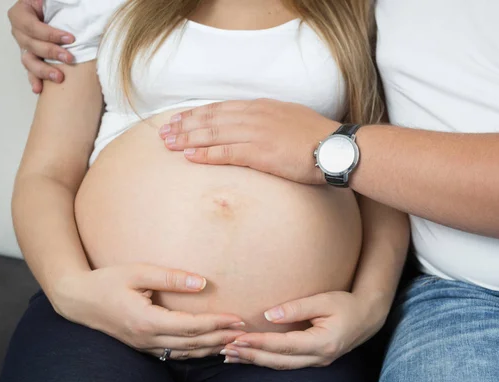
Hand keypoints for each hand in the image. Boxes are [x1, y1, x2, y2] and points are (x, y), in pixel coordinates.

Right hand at [8, 0, 74, 92]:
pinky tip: (39, 89)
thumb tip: (74, 12)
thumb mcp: (55, 0)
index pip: (31, 26)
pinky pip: (31, 72)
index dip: (49, 34)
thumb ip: (58, 4)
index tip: (71, 38)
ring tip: (59, 77)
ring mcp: (25, 47)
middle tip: (70, 58)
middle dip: (51, 52)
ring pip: (29, 61)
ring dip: (44, 70)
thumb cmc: (57, 6)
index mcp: (21, 13)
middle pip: (31, 45)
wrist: (59, 14)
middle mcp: (20, 32)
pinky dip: (35, 80)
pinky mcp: (33, 59)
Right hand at [52, 263, 245, 359]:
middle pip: (192, 343)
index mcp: (147, 320)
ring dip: (212, 348)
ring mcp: (145, 345)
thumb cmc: (108, 281)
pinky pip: (175, 353)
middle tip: (245, 333)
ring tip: (235, 342)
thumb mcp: (138, 272)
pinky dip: (196, 352)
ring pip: (186, 352)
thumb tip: (201, 283)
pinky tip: (210, 347)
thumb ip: (171, 277)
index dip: (216, 323)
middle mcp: (148, 338)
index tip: (237, 318)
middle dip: (221, 338)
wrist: (78, 300)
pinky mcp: (144, 346)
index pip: (191, 326)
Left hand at [159, 99, 339, 184]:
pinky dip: (205, 154)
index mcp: (261, 107)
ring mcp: (255, 133)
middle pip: (211, 119)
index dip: (197, 114)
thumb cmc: (316, 137)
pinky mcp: (259, 153)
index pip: (221, 108)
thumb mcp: (290, 119)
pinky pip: (225, 153)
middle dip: (185, 126)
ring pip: (213, 134)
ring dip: (188, 139)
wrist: (334, 147)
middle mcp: (254, 116)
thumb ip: (268, 120)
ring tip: (169, 144)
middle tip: (164, 133)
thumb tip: (256, 128)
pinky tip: (189, 157)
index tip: (180, 119)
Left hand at [218, 291, 385, 369]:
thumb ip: (297, 308)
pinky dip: (266, 360)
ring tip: (231, 355)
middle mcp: (319, 358)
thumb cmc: (346, 304)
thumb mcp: (324, 300)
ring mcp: (316, 362)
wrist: (367, 317)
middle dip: (251, 356)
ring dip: (255, 361)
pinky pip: (285, 364)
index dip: (260, 343)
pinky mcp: (313, 360)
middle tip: (226, 349)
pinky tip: (250, 356)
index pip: (285, 345)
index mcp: (323, 342)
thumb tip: (268, 316)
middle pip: (279, 361)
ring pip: (280, 366)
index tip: (239, 338)